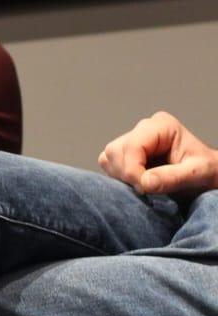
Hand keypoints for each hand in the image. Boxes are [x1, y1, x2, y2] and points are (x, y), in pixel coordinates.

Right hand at [98, 111, 217, 198]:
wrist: (205, 177)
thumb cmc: (206, 172)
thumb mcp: (196, 174)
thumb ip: (172, 178)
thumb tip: (145, 182)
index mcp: (162, 126)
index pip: (132, 146)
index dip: (133, 169)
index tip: (144, 188)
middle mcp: (144, 129)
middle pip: (115, 150)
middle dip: (127, 174)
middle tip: (146, 189)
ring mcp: (132, 140)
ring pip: (108, 158)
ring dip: (121, 177)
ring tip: (144, 186)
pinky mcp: (125, 154)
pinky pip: (109, 166)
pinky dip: (119, 178)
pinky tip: (138, 183)